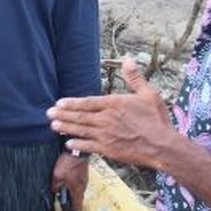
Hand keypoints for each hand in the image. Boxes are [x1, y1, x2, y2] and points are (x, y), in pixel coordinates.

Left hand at [47, 59, 175, 169]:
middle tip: (48, 113)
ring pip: (81, 130)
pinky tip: (68, 143)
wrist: (162, 146)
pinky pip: (88, 146)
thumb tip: (129, 60)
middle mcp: (106, 119)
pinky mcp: (109, 150)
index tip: (59, 102)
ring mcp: (106, 135)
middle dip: (63, 114)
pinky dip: (77, 144)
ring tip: (53, 125)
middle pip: (80, 116)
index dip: (71, 102)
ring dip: (66, 127)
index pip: (87, 102)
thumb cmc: (156, 119)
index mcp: (114, 104)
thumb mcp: (148, 93)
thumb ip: (135, 77)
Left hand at [51, 152, 88, 210]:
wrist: (77, 150)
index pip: (78, 208)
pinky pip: (78, 183)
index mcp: (77, 190)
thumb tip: (55, 191)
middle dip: (71, 203)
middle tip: (63, 203)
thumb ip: (55, 186)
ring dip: (72, 192)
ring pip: (78, 191)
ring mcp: (84, 180)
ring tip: (62, 190)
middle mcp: (83, 186)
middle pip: (78, 200)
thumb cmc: (68, 162)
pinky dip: (73, 185)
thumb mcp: (56, 176)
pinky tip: (66, 180)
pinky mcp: (83, 173)